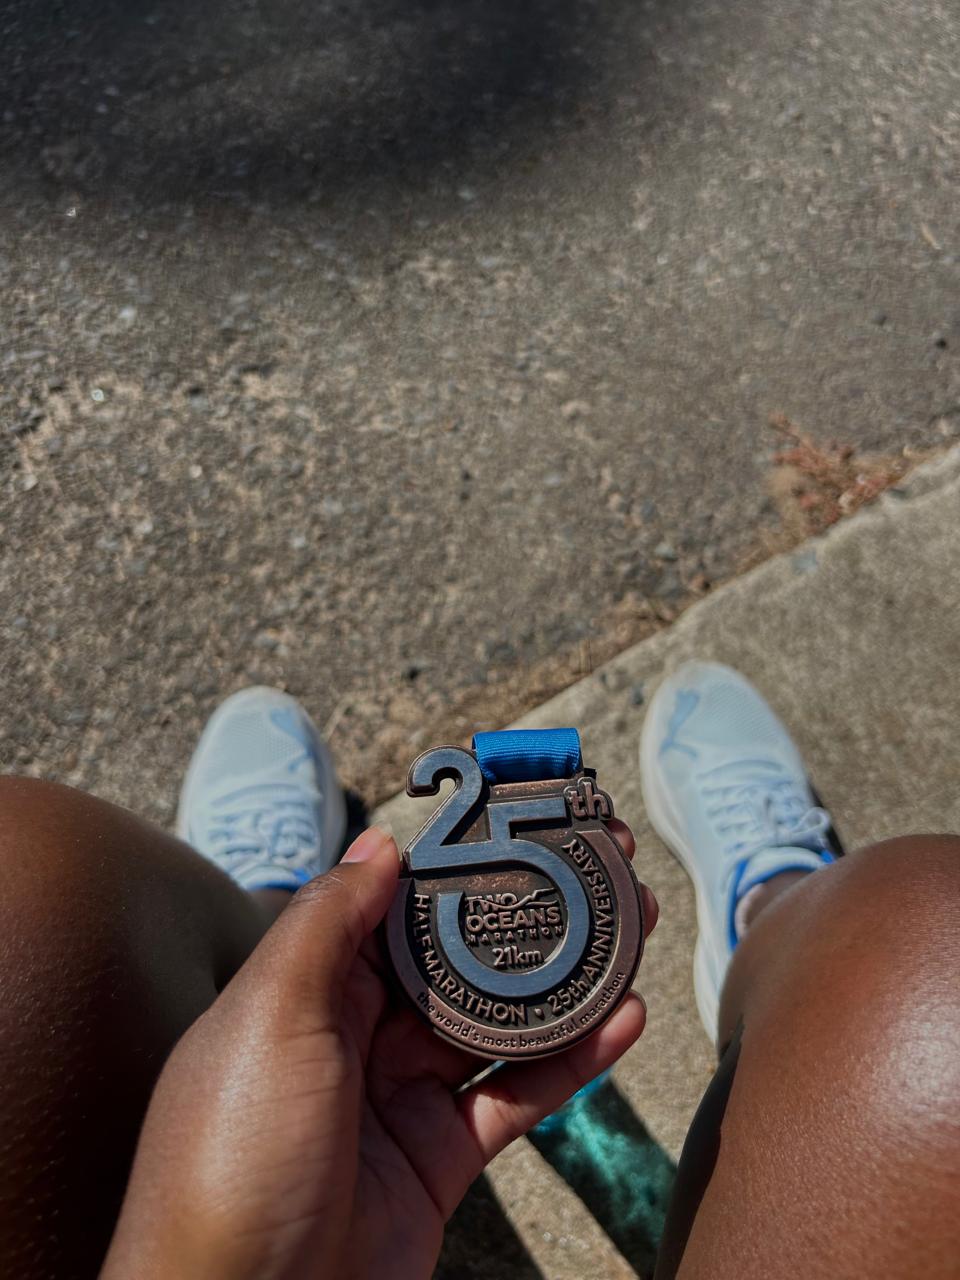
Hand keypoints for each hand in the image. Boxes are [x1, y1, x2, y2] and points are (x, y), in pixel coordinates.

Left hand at [102, 826, 656, 1279]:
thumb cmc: (232, 1158)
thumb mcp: (267, 1018)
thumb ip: (326, 923)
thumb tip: (382, 842)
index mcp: (308, 983)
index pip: (398, 896)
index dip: (462, 852)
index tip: (523, 814)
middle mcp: (356, 1029)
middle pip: (461, 951)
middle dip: (530, 906)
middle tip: (599, 861)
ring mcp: (402, 1092)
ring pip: (501, 1017)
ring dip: (568, 974)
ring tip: (634, 924)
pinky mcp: (441, 1154)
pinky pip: (517, 1093)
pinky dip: (574, 1058)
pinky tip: (624, 1020)